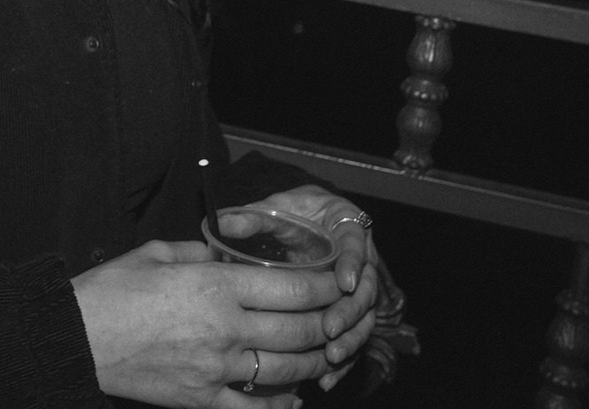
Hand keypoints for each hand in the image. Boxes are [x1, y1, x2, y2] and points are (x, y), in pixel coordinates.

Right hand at [72, 238, 350, 407]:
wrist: (75, 337)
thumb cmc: (111, 290)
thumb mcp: (156, 253)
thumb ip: (199, 251)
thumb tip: (222, 255)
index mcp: (216, 286)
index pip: (292, 289)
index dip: (324, 288)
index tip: (337, 285)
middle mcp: (225, 328)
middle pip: (299, 331)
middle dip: (328, 325)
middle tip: (340, 319)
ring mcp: (216, 369)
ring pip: (285, 370)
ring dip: (312, 363)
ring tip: (324, 354)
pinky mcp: (201, 400)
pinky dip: (279, 407)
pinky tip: (292, 400)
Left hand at [252, 185, 384, 388]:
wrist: (307, 220)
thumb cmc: (293, 212)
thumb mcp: (275, 208)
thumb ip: (253, 217)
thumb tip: (222, 224)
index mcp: (346, 227)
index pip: (357, 245)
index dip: (353, 264)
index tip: (343, 283)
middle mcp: (359, 259)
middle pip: (366, 288)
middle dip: (350, 312)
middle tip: (329, 330)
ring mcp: (357, 288)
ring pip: (364, 317)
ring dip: (350, 338)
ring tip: (331, 357)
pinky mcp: (349, 311)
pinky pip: (352, 337)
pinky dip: (343, 359)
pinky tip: (327, 379)